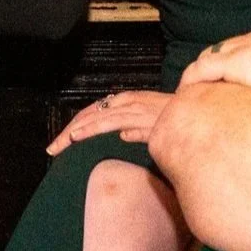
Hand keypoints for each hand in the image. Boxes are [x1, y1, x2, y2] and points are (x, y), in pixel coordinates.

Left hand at [46, 89, 171, 153]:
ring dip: (72, 133)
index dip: (77, 127)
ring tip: (56, 146)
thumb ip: (138, 130)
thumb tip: (123, 136)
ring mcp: (129, 106)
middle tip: (52, 149)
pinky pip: (107, 122)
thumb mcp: (154, 128)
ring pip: (93, 118)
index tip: (63, 143)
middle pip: (88, 115)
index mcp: (127, 103)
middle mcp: (125, 101)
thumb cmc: (180, 121)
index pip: (95, 115)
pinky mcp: (135, 114)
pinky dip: (89, 128)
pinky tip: (76, 137)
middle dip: (68, 132)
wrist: (198, 113)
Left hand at [178, 25, 250, 106]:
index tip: (234, 77)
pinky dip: (194, 79)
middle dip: (218, 64)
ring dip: (203, 73)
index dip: (241, 59)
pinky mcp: (240, 64)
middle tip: (207, 85)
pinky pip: (205, 69)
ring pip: (214, 55)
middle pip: (231, 46)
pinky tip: (187, 93)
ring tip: (193, 91)